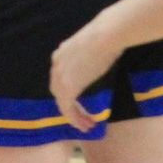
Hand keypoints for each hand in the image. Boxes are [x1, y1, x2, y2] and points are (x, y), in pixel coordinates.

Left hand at [48, 13, 125, 134]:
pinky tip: (86, 126)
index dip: (68, 92)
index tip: (81, 103)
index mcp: (60, 54)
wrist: (106, 35)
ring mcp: (60, 77)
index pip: (60, 79)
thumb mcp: (91, 46)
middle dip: (70, 107)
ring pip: (62, 103)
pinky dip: (75, 119)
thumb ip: (88, 55)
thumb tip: (100, 55)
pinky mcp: (68, 87)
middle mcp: (56, 65)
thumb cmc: (106, 36)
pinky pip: (68, 109)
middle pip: (58, 92)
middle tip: (84, 118)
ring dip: (74, 117)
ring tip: (88, 127)